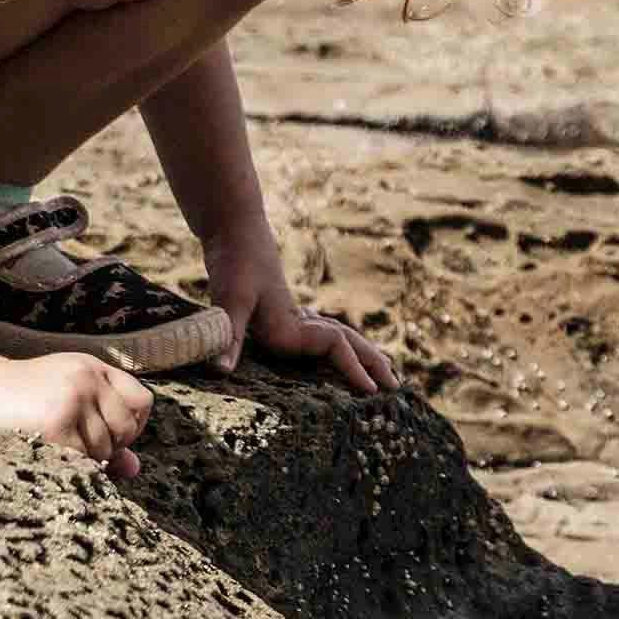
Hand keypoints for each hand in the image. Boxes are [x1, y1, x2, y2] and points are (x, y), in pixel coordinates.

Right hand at [0, 348, 151, 472]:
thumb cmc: (13, 401)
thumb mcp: (63, 400)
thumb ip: (101, 426)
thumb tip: (133, 468)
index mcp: (92, 366)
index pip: (142, 403)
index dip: (130, 426)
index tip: (106, 436)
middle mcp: (88, 377)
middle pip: (127, 430)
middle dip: (107, 448)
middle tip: (70, 447)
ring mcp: (74, 398)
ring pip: (106, 450)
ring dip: (83, 461)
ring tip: (50, 448)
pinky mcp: (58, 423)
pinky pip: (84, 461)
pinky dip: (70, 468)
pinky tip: (43, 456)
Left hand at [216, 270, 398, 396]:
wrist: (234, 226)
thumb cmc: (234, 260)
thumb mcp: (229, 298)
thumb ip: (228, 335)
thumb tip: (221, 372)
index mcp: (292, 325)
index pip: (335, 347)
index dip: (354, 369)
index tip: (373, 392)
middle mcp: (298, 322)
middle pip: (347, 342)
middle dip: (373, 364)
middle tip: (397, 387)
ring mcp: (294, 316)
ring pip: (338, 337)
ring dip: (361, 354)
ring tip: (383, 367)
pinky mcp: (283, 311)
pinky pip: (320, 334)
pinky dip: (336, 346)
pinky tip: (336, 351)